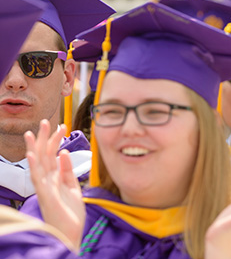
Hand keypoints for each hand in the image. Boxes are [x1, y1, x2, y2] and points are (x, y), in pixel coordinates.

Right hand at [24, 120, 84, 250]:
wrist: (70, 235)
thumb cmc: (70, 214)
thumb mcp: (74, 190)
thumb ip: (69, 173)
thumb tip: (65, 153)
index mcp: (55, 179)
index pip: (53, 155)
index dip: (57, 141)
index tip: (62, 127)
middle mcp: (47, 182)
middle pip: (45, 156)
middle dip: (45, 138)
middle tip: (46, 121)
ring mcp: (45, 188)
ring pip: (37, 165)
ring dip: (35, 148)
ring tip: (32, 133)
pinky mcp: (46, 196)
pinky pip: (38, 180)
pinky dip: (35, 166)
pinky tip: (32, 154)